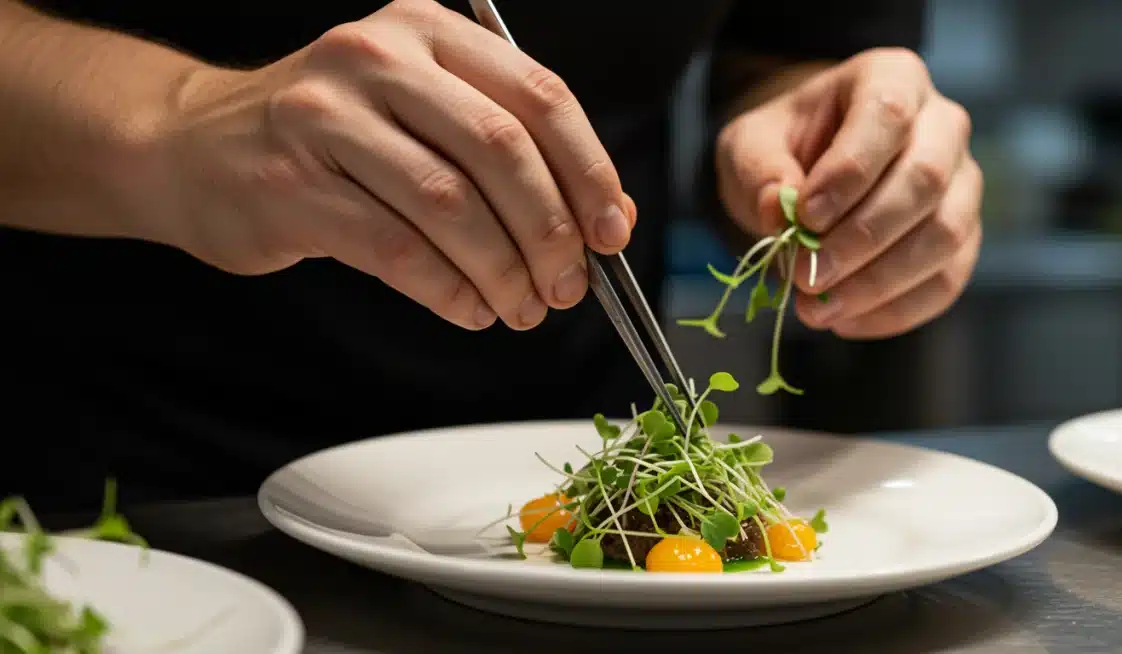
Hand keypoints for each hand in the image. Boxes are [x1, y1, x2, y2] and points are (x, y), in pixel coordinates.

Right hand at [151, 0, 634, 330]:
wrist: (190, 146)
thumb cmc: (326, 138)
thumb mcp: (418, 114)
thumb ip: (504, 149)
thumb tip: (603, 215)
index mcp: (424, 31)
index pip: (538, 96)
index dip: (589, 171)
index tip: (612, 232)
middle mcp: (376, 57)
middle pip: (500, 149)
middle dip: (550, 232)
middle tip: (568, 286)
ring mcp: (326, 118)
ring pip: (450, 204)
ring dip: (504, 270)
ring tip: (523, 307)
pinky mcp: (291, 185)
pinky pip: (397, 250)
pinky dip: (449, 290)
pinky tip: (470, 308)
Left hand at [715, 48, 980, 338]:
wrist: (805, 170)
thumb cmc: (782, 147)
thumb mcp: (750, 145)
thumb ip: (760, 172)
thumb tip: (779, 213)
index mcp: (891, 78)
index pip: (888, 116)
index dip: (849, 172)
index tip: (805, 217)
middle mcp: (942, 124)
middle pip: (926, 180)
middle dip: (863, 237)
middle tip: (806, 275)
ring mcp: (962, 182)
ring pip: (945, 236)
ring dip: (879, 283)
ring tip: (819, 307)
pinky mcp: (963, 237)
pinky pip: (946, 280)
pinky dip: (896, 311)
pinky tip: (846, 320)